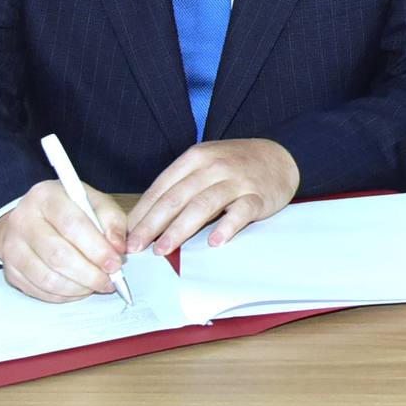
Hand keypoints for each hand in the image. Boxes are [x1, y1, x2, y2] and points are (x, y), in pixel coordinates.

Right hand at [0, 180, 129, 303]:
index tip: (115, 263)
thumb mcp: (94, 203)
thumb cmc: (68, 211)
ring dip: (78, 287)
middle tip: (109, 280)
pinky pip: (39, 291)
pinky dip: (64, 295)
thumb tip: (117, 248)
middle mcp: (23, 220)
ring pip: (48, 278)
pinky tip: (78, 288)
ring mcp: (12, 247)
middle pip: (58, 255)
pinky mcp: (10, 271)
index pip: (72, 225)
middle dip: (89, 274)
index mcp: (46, 196)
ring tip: (96, 285)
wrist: (30, 220)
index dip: (97, 248)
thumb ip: (112, 220)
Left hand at [125, 138, 300, 256]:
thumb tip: (146, 220)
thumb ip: (180, 187)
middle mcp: (213, 167)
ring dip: (180, 229)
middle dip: (153, 225)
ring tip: (164, 249)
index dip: (141, 214)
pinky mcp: (258, 196)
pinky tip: (215, 242)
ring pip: (203, 205)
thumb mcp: (205, 165)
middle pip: (177, 197)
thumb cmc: (235, 165)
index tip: (126, 236)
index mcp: (195, 158)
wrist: (280, 156)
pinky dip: (227, 226)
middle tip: (136, 247)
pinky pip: (241, 212)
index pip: (161, 188)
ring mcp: (237, 181)